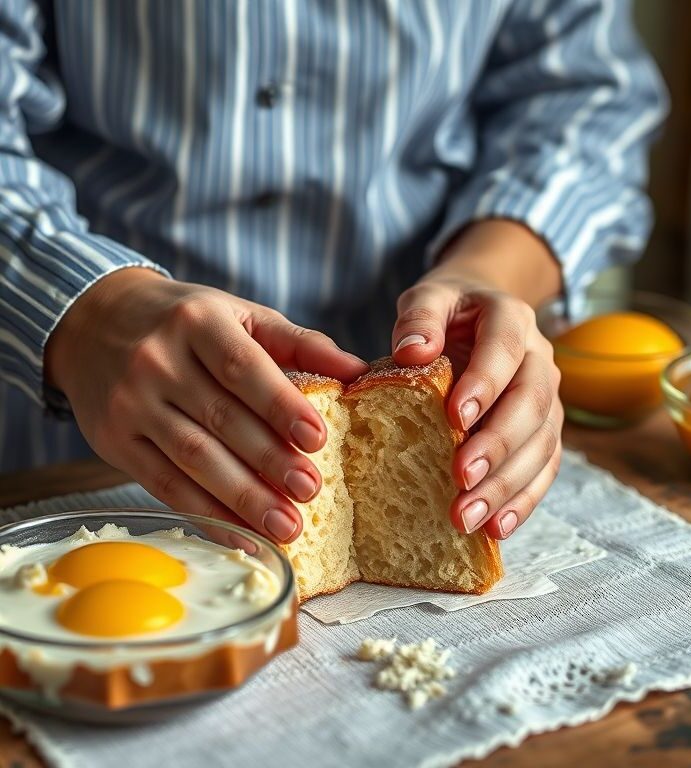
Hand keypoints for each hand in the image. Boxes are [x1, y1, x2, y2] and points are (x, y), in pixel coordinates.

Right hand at [45, 268, 367, 542]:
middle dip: (269, 461)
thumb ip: (298, 341)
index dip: (280, 405)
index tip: (317, 438)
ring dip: (242, 498)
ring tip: (286, 525)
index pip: (242, 367)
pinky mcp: (113, 441)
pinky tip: (241, 534)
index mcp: (196, 321)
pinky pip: (163, 485)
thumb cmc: (183, 319)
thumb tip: (357, 371)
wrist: (95, 321)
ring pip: (192, 458)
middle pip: (220, 419)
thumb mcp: (238, 314)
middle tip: (310, 491)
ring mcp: (130, 403)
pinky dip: (206, 513)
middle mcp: (157, 360)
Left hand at [391, 220, 562, 539]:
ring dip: (508, 484)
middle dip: (497, 444)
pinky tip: (496, 528)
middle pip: (531, 403)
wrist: (477, 314)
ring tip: (469, 517)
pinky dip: (523, 500)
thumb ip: (419, 318)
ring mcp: (547, 397)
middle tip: (461, 477)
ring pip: (542, 444)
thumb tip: (412, 352)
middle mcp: (540, 358)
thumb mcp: (428, 299)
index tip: (454, 417)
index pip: (504, 349)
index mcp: (511, 319)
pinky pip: (545, 468)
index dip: (485, 382)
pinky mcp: (544, 430)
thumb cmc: (446, 312)